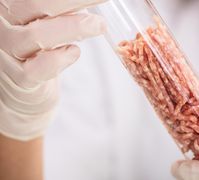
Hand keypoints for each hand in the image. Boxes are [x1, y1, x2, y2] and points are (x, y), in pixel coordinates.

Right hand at [0, 0, 106, 140]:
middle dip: (75, 0)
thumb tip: (88, 0)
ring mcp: (8, 52)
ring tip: (99, 25)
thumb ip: (59, 9)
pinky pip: (39, 67)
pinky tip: (74, 51)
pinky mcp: (19, 78)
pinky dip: (61, 58)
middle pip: (35, 3)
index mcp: (8, 6)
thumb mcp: (45, 22)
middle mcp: (2, 25)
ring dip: (75, 27)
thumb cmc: (36, 48)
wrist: (20, 88)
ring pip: (37, 34)